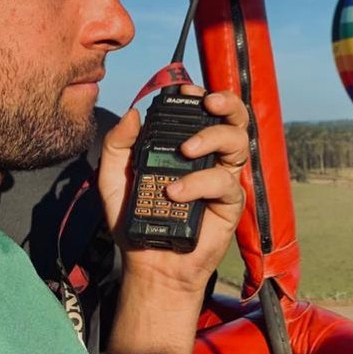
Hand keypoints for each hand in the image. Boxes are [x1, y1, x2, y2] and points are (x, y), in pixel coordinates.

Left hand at [97, 85, 247, 295]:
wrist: (149, 264)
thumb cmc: (135, 219)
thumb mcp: (114, 179)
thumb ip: (118, 145)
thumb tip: (133, 113)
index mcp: (188, 146)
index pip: (204, 112)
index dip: (201, 95)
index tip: (185, 89)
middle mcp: (210, 157)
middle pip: (235, 119)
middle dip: (227, 103)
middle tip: (207, 103)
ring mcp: (223, 178)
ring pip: (238, 142)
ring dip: (213, 137)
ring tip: (186, 149)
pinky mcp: (230, 203)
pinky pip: (224, 182)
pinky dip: (199, 183)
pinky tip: (176, 192)